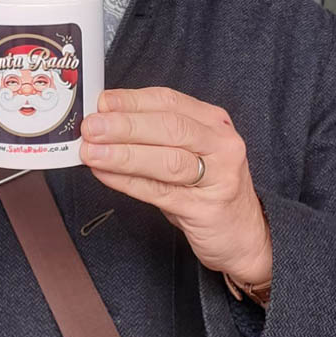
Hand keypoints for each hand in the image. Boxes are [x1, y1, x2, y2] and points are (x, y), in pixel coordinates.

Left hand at [79, 87, 271, 282]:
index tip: (101, 102)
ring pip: (167, 160)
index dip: (132, 101)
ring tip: (91, 152)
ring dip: (123, 154)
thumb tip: (105, 123)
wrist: (244, 236)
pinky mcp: (206, 209)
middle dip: (125, 125)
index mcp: (214, 123)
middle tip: (91, 127)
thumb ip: (154, 137)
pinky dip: (129, 182)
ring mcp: (218, 177)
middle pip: (169, 127)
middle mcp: (221, 145)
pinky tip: (106, 175)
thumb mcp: (190, 154)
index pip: (169, 101)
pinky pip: (160, 192)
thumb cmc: (208, 192)